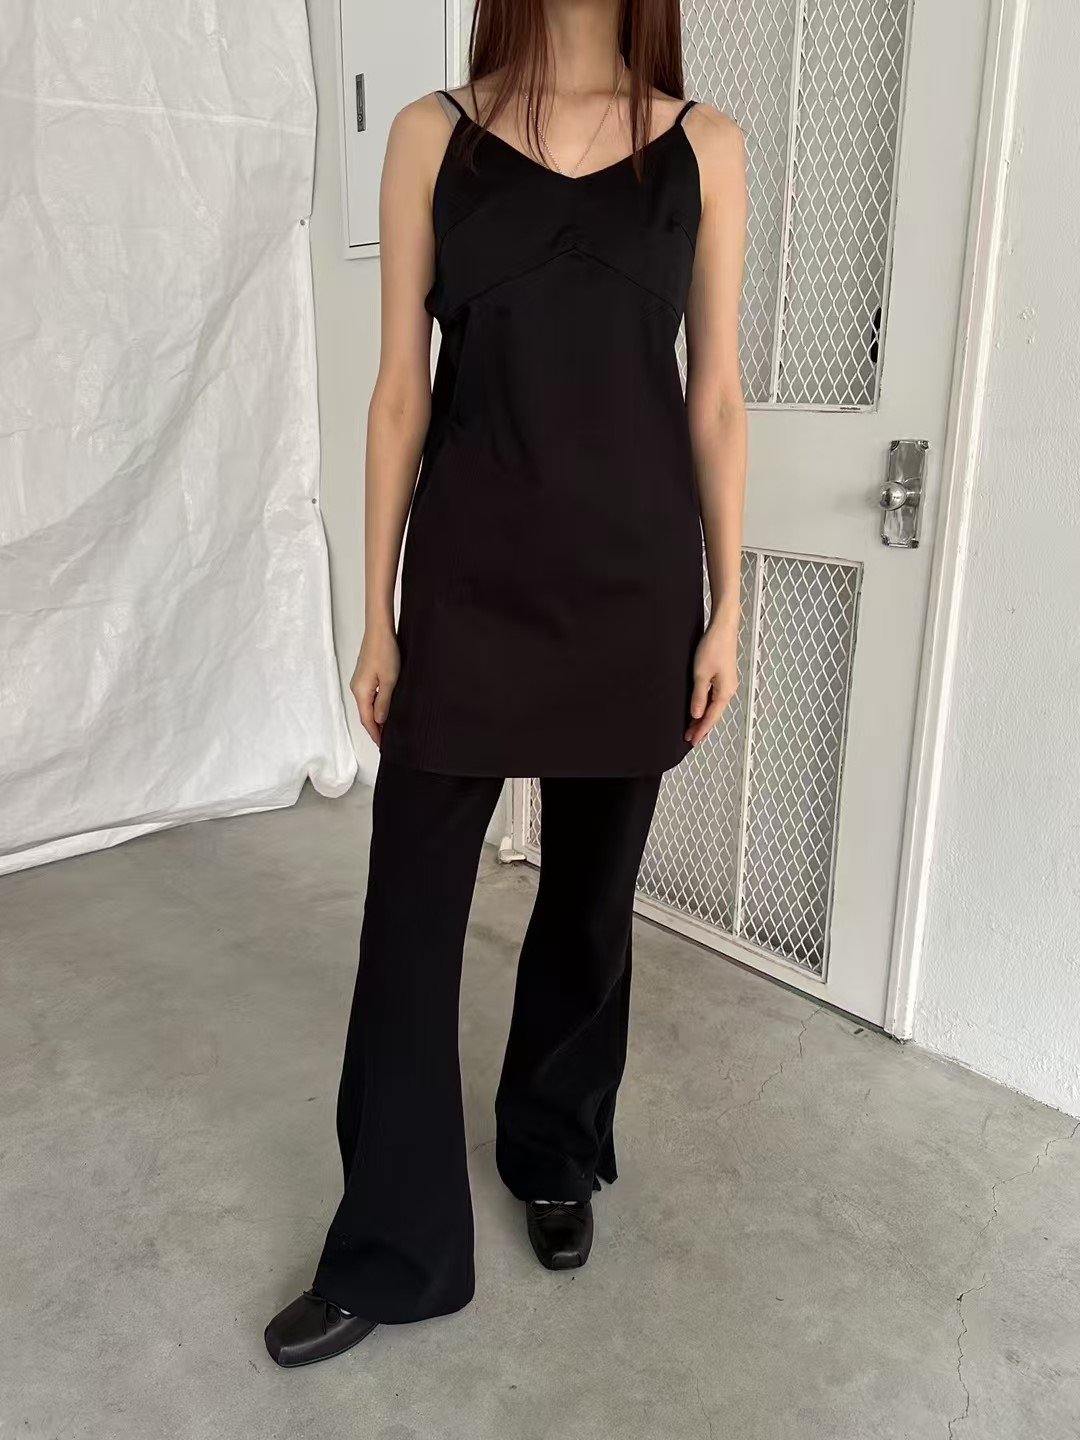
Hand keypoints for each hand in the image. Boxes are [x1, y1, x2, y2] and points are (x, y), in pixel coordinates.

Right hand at [351, 625, 399, 748]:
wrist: (379, 630)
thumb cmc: (384, 650)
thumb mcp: (389, 681)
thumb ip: (384, 703)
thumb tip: (380, 720)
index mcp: (361, 692)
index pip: (367, 720)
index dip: (376, 734)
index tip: (383, 744)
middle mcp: (357, 688)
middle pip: (366, 715)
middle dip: (375, 729)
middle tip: (386, 740)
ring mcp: (360, 681)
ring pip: (368, 706)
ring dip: (376, 718)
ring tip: (387, 728)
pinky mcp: (365, 675)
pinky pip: (370, 696)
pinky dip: (376, 706)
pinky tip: (385, 708)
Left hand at [685, 610, 738, 746]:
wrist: (723, 628)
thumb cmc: (713, 648)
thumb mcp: (701, 674)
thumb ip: (698, 696)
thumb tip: (696, 714)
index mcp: (725, 693)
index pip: (711, 718)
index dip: (701, 730)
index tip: (691, 741)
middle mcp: (729, 690)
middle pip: (714, 714)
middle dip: (701, 726)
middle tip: (688, 738)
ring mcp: (727, 684)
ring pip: (714, 706)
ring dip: (703, 717)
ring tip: (691, 727)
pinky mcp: (723, 677)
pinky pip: (714, 697)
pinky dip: (706, 706)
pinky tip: (699, 709)